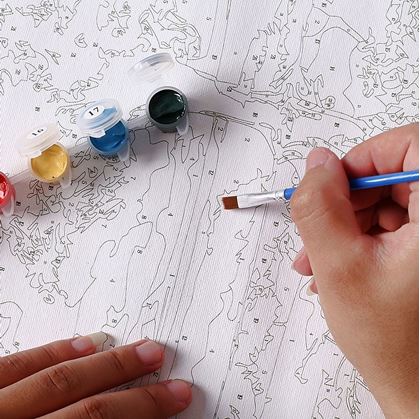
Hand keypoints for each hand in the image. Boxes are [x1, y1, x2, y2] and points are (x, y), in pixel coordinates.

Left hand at [0, 333, 191, 417]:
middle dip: (134, 392)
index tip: (174, 402)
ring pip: (52, 379)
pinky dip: (52, 352)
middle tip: (168, 373)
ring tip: (140, 352)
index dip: (140, 417)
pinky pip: (11, 365)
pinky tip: (82, 344)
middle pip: (85, 412)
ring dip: (102, 365)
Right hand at [290, 123, 418, 418]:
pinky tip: (341, 264)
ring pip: (389, 203)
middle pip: (394, 176)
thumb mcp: (338, 266)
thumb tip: (316, 165)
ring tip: (320, 260)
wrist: (419, 389)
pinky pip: (395, 224)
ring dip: (348, 225)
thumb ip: (319, 208)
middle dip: (346, 204)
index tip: (330, 186)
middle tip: (318, 232)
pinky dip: (362, 237)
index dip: (362, 160)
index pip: (410, 144)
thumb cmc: (395, 344)